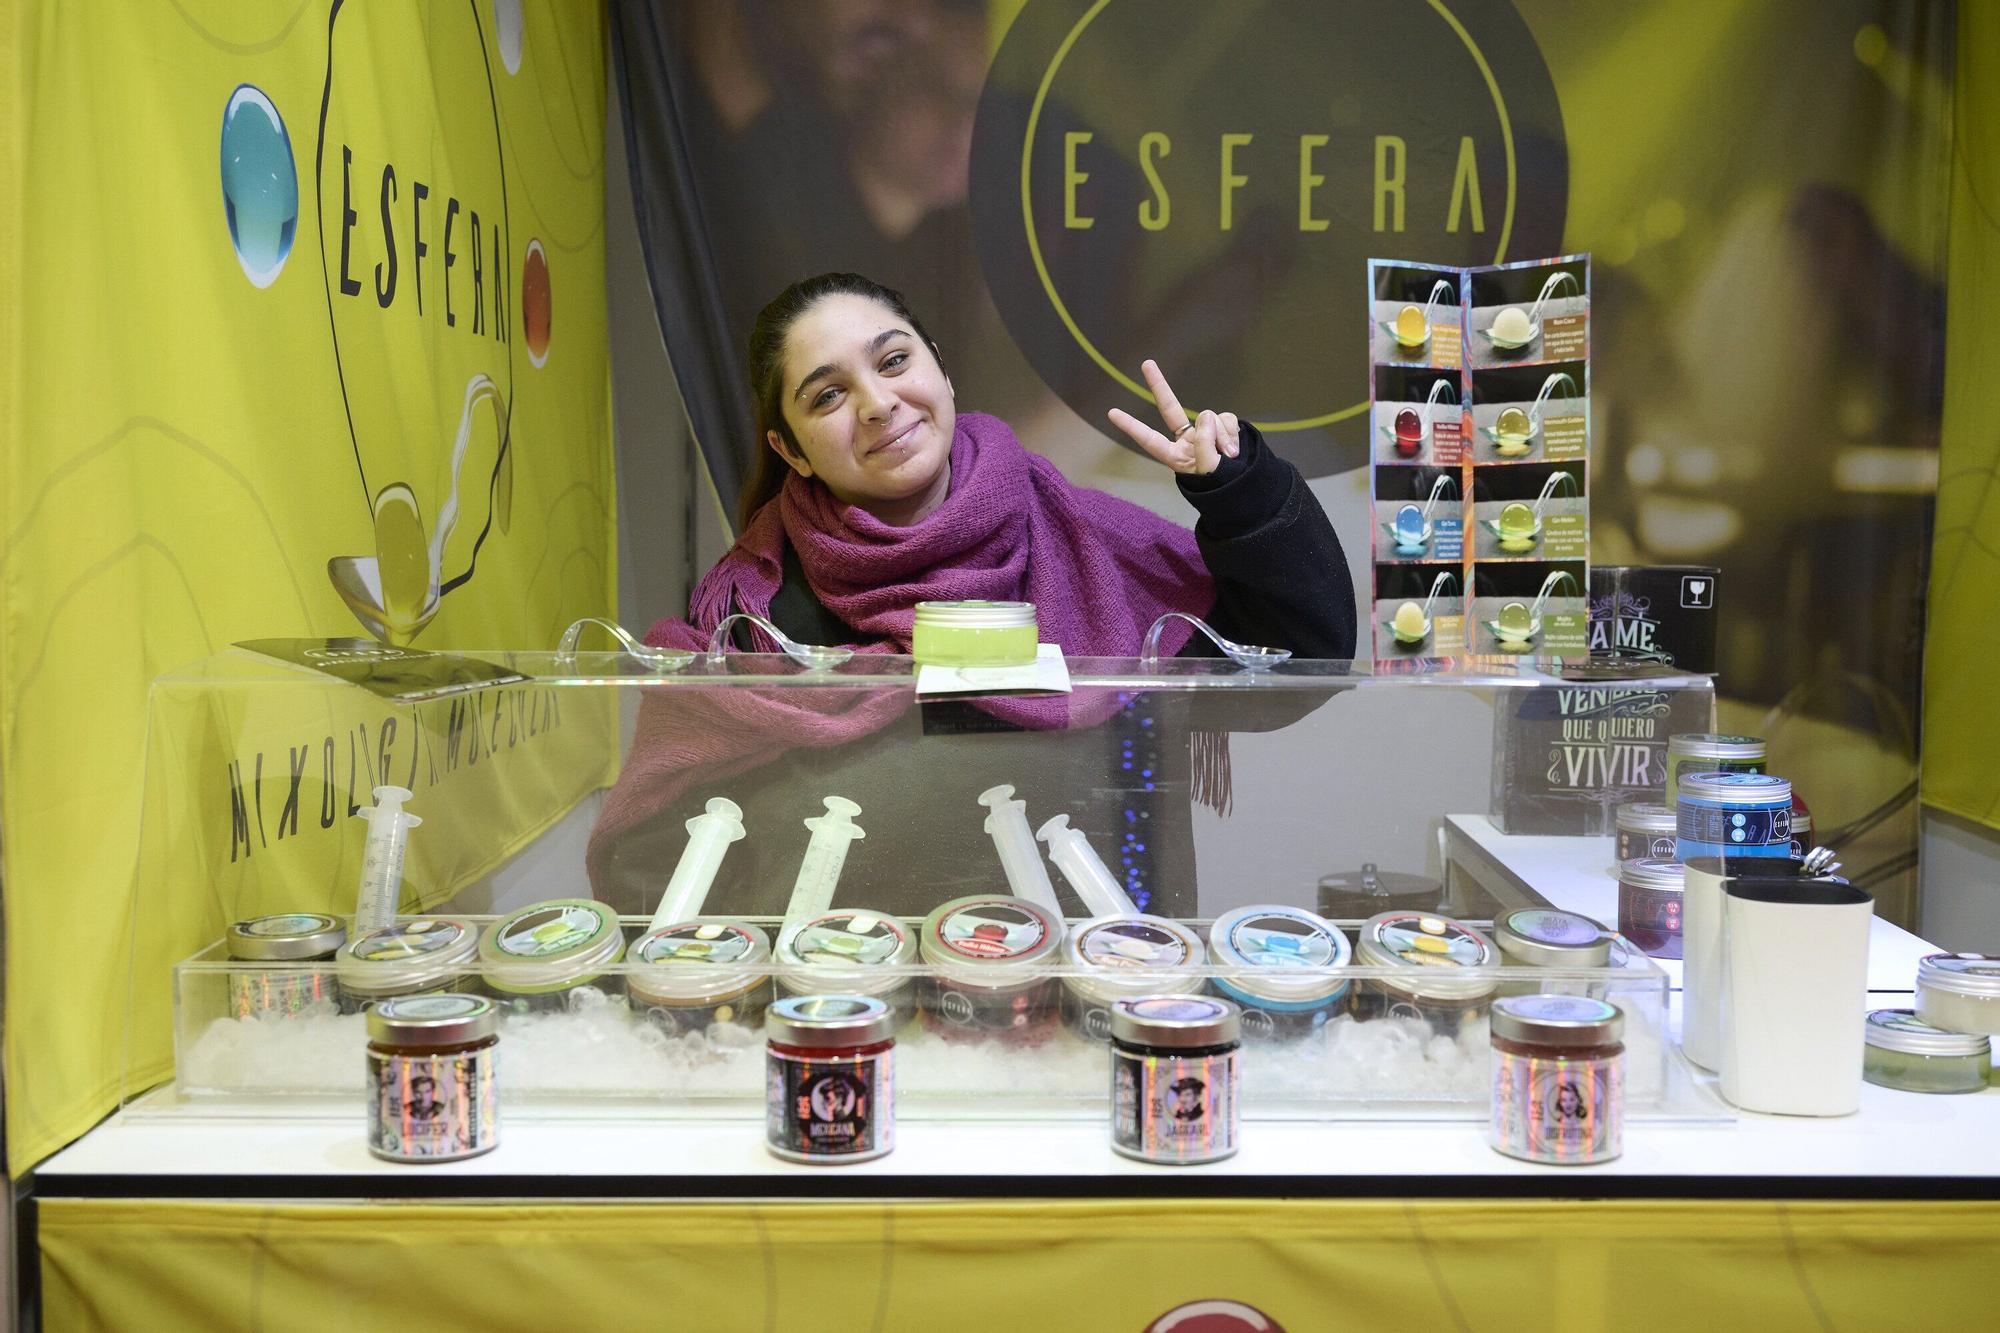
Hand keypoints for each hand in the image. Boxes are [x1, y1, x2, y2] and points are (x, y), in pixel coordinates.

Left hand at [1106, 360, 1240, 475]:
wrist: (1245, 486)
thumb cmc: (1223, 485)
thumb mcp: (1210, 471)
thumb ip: (1205, 443)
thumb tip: (1207, 415)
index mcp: (1176, 456)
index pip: (1150, 440)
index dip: (1132, 426)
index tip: (1112, 413)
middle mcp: (1187, 440)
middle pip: (1170, 408)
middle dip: (1159, 386)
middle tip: (1146, 363)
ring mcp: (1205, 431)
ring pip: (1211, 417)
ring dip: (1223, 436)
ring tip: (1229, 456)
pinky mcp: (1223, 426)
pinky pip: (1228, 419)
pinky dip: (1232, 433)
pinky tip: (1235, 449)